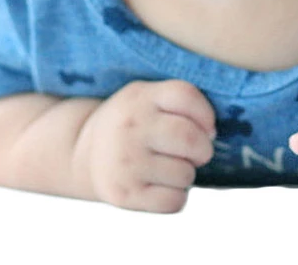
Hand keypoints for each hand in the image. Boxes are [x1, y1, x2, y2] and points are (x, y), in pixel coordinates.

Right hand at [79, 79, 215, 212]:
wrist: (84, 152)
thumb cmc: (134, 122)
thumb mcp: (147, 97)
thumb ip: (178, 101)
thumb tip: (212, 133)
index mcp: (141, 97)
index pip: (185, 96)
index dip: (206, 114)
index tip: (206, 127)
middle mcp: (131, 127)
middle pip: (189, 138)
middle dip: (203, 149)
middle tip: (197, 152)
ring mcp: (126, 162)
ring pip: (185, 173)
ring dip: (187, 173)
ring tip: (171, 166)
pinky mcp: (125, 194)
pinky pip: (174, 201)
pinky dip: (177, 196)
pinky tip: (162, 185)